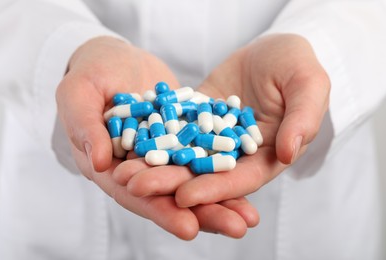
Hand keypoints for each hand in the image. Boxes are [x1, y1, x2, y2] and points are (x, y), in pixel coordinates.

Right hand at [56, 36, 257, 239]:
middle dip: (203, 214)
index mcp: (110, 166)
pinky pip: (205, 153)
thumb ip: (84, 126)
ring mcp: (164, 153)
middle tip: (236, 228)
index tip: (189, 228)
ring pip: (192, 180)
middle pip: (171, 196)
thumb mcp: (78, 93)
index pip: (135, 196)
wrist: (114, 58)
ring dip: (222, 198)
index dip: (161, 212)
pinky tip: (248, 177)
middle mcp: (139, 167)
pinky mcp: (183, 136)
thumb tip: (98, 163)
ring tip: (250, 217)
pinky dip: (225, 166)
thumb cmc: (89, 72)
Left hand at [125, 34, 329, 207]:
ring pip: (182, 156)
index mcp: (267, 156)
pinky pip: (172, 129)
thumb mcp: (308, 84)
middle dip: (171, 183)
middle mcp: (236, 154)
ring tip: (123, 172)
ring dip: (154, 166)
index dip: (214, 190)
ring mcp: (212, 138)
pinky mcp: (194, 120)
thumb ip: (303, 119)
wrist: (271, 49)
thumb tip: (290, 153)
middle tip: (137, 187)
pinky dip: (151, 138)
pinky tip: (128, 141)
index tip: (184, 197)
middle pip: (204, 174)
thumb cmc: (296, 65)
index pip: (240, 179)